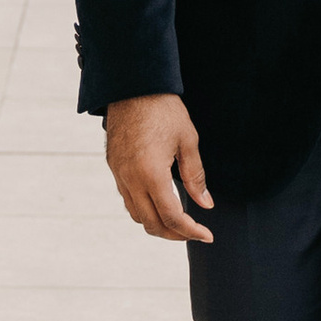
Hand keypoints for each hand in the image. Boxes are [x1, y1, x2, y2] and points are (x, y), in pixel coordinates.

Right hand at [105, 93, 213, 241]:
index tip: (207, 235)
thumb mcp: (188, 141)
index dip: (191, 231)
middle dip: (174, 234)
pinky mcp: (114, 167)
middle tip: (195, 232)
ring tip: (178, 221)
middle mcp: (130, 179)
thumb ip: (196, 176)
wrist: (133, 85)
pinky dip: (144, 209)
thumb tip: (206, 204)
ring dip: (157, 224)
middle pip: (151, 223)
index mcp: (151, 173)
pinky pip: (127, 199)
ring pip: (136, 215)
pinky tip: (159, 202)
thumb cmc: (163, 109)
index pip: (171, 217)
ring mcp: (119, 174)